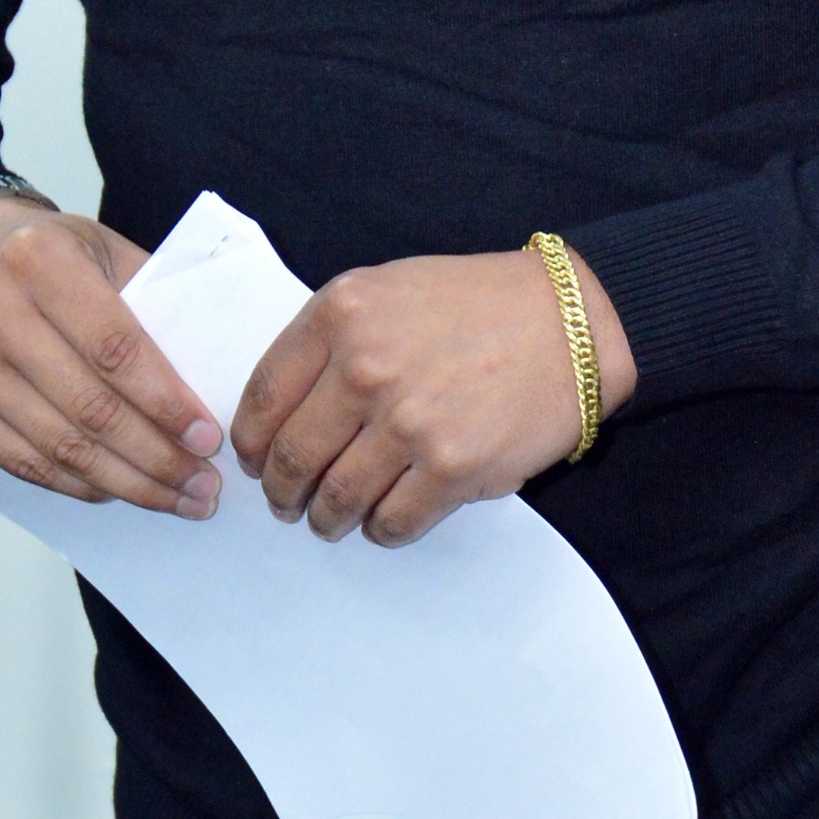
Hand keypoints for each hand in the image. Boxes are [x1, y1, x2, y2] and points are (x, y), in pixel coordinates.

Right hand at [0, 204, 224, 516]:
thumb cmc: (49, 256)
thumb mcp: (107, 251)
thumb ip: (155, 304)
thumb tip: (214, 382)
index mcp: (40, 260)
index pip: (114, 349)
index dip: (164, 403)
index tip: (207, 438)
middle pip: (89, 408)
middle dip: (156, 457)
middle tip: (202, 486)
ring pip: (59, 447)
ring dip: (127, 483)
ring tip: (175, 498)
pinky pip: (25, 463)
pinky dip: (79, 485)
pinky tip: (119, 490)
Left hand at [232, 247, 635, 546]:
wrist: (567, 323)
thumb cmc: (475, 304)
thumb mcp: (386, 289)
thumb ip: (330, 338)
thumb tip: (284, 411)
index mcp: (341, 315)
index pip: (264, 397)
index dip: (250, 442)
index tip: (254, 460)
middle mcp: (366, 368)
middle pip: (292, 457)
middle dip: (281, 492)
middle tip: (285, 502)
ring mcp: (409, 422)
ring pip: (336, 498)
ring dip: (325, 519)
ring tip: (329, 520)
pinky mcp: (452, 468)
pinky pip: (392, 521)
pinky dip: (378, 530)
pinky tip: (381, 520)